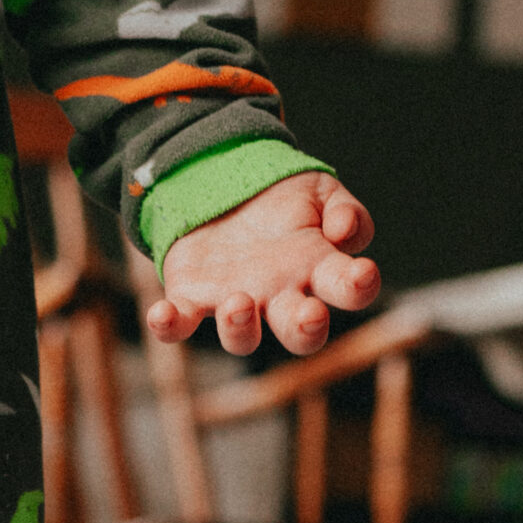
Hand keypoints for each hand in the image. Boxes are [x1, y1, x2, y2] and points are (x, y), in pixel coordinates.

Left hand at [147, 172, 379, 358]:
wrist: (226, 184)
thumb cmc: (282, 198)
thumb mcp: (321, 192)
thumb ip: (344, 211)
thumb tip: (344, 233)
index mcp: (317, 270)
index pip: (347, 291)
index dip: (359, 288)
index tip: (362, 273)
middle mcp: (279, 297)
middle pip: (300, 333)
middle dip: (307, 330)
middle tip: (310, 315)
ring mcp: (236, 302)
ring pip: (241, 339)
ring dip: (240, 328)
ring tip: (239, 301)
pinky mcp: (191, 299)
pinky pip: (179, 325)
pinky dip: (168, 325)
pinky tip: (160, 314)